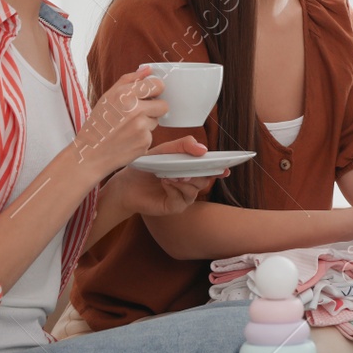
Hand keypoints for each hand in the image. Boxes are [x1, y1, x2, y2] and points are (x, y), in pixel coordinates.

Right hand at [72, 66, 167, 177]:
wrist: (90, 153)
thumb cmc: (98, 124)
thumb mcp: (107, 97)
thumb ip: (129, 80)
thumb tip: (147, 70)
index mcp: (125, 94)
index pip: (158, 85)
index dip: (155, 90)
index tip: (150, 95)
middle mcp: (135, 109)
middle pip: (163, 105)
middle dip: (154, 109)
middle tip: (138, 114)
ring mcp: (141, 126)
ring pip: (157, 120)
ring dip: (147, 123)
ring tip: (128, 127)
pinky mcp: (145, 141)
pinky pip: (152, 135)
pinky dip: (143, 137)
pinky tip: (128, 138)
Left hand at [108, 137, 225, 218]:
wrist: (126, 183)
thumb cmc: (146, 166)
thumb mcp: (164, 150)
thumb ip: (183, 145)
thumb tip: (203, 149)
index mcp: (190, 168)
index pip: (210, 168)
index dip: (220, 168)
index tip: (226, 167)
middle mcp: (190, 183)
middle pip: (205, 178)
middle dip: (199, 173)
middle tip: (187, 169)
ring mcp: (183, 196)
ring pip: (196, 189)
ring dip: (185, 181)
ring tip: (171, 175)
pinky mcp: (175, 206)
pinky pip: (183, 199)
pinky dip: (175, 189)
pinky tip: (165, 183)